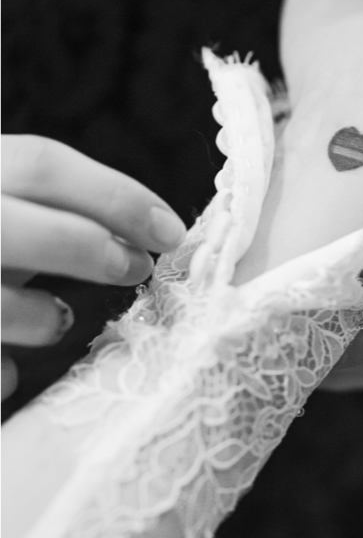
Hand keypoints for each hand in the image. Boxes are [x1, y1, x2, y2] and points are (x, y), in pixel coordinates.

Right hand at [1, 136, 186, 399]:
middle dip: (90, 250)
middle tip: (136, 269)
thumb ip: (47, 213)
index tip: (170, 231)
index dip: (116, 196)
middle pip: (16, 229)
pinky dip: (0, 373)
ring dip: (43, 318)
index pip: (39, 165)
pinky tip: (2, 366)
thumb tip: (149, 233)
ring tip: (55, 317)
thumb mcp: (3, 215)